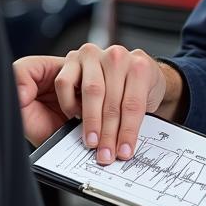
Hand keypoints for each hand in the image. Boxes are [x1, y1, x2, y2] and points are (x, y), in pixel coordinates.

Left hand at [14, 44, 185, 162]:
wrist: (145, 76)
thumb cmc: (111, 87)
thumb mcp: (84, 90)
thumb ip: (74, 103)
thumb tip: (60, 129)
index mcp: (73, 58)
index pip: (66, 83)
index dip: (69, 110)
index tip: (76, 134)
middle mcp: (94, 53)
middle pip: (92, 92)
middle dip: (95, 127)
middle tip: (97, 152)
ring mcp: (118, 55)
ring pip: (113, 100)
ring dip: (113, 132)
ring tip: (112, 152)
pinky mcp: (139, 63)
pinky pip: (133, 103)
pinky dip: (129, 128)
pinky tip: (127, 142)